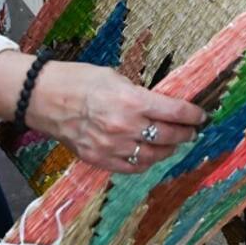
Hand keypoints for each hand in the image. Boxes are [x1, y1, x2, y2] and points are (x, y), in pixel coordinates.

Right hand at [29, 62, 204, 171]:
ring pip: (153, 156)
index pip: (174, 112)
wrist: (43, 98)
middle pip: (169, 136)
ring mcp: (112, 147)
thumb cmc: (79, 80)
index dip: (193, 115)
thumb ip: (140, 93)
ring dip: (168, 150)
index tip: (202, 115)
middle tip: (192, 130)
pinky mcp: (99, 159)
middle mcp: (125, 127)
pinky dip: (146, 162)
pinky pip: (132, 167)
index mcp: (132, 101)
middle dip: (185, 133)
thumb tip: (162, 103)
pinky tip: (151, 153)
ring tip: (174, 143)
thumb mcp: (116, 77)